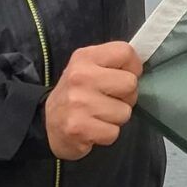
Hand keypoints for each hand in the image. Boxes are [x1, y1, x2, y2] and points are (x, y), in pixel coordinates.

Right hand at [44, 41, 140, 159]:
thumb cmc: (76, 93)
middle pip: (130, 83)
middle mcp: (80, 76)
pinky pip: (114, 132)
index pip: (125, 52)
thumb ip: (112, 64)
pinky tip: (94, 129)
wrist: (48, 123)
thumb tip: (138, 69)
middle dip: (126, 96)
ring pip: (125, 112)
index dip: (132, 67)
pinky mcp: (79, 128)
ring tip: (99, 115)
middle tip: (109, 100)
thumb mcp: (87, 68)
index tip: (122, 77)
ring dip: (116, 118)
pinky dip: (107, 134)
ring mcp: (79, 103)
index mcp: (84, 57)